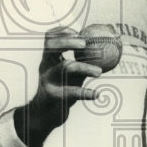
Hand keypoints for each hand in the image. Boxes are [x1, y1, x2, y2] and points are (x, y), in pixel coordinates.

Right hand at [14, 27, 100, 146]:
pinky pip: (70, 92)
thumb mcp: (69, 74)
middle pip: (51, 47)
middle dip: (68, 41)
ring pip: (65, 68)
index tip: (77, 33)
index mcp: (48, 59)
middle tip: (84, 44)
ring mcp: (47, 81)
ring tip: (99, 72)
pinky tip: (97, 94)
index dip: (62, 31)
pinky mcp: (52, 96)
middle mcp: (45, 67)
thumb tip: (102, 48)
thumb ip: (81, 62)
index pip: (49, 37)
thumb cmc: (61, 90)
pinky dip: (85, 93)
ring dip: (85, 67)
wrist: (44, 115)